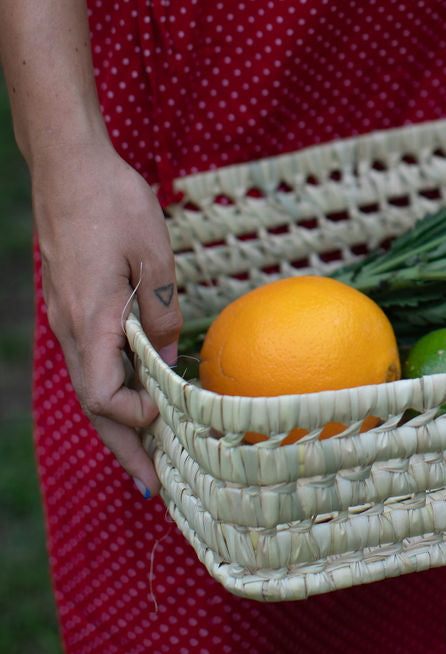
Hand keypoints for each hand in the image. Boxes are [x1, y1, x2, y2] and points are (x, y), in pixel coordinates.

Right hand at [33, 134, 180, 495]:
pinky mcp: (69, 305)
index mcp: (90, 320)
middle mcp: (70, 328)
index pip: (105, 397)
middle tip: (155, 488)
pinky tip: (136, 395)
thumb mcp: (154, 251)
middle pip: (94, 407)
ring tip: (148, 454)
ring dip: (118, 423)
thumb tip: (169, 354)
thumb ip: (162, 308)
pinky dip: (112, 389)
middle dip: (125, 449)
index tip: (170, 416)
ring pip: (89, 387)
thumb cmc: (113, 200)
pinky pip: (89, 362)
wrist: (67, 165)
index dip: (137, 417)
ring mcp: (66, 318)